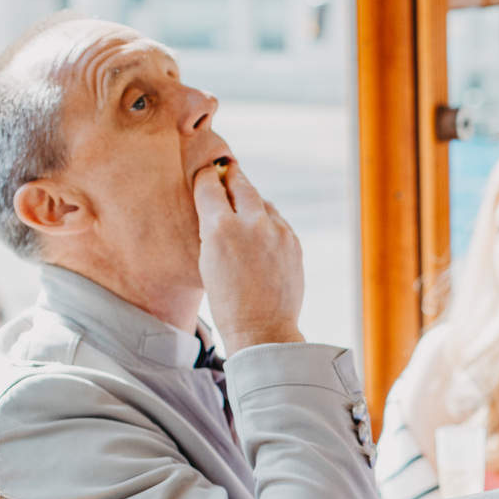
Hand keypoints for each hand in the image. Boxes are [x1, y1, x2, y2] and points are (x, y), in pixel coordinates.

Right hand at [194, 158, 306, 356]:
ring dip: (252, 202)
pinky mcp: (293, 242)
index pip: (210, 186)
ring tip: (244, 208)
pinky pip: (278, 221)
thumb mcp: (207, 260)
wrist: (262, 328)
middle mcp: (251, 223)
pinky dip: (268, 222)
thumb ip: (213, 228)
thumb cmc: (227, 301)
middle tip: (226, 170)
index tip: (205, 173)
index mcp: (220, 228)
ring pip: (262, 202)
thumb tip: (219, 205)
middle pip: (241, 183)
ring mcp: (277, 231)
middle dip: (231, 176)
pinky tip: (261, 232)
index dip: (206, 177)